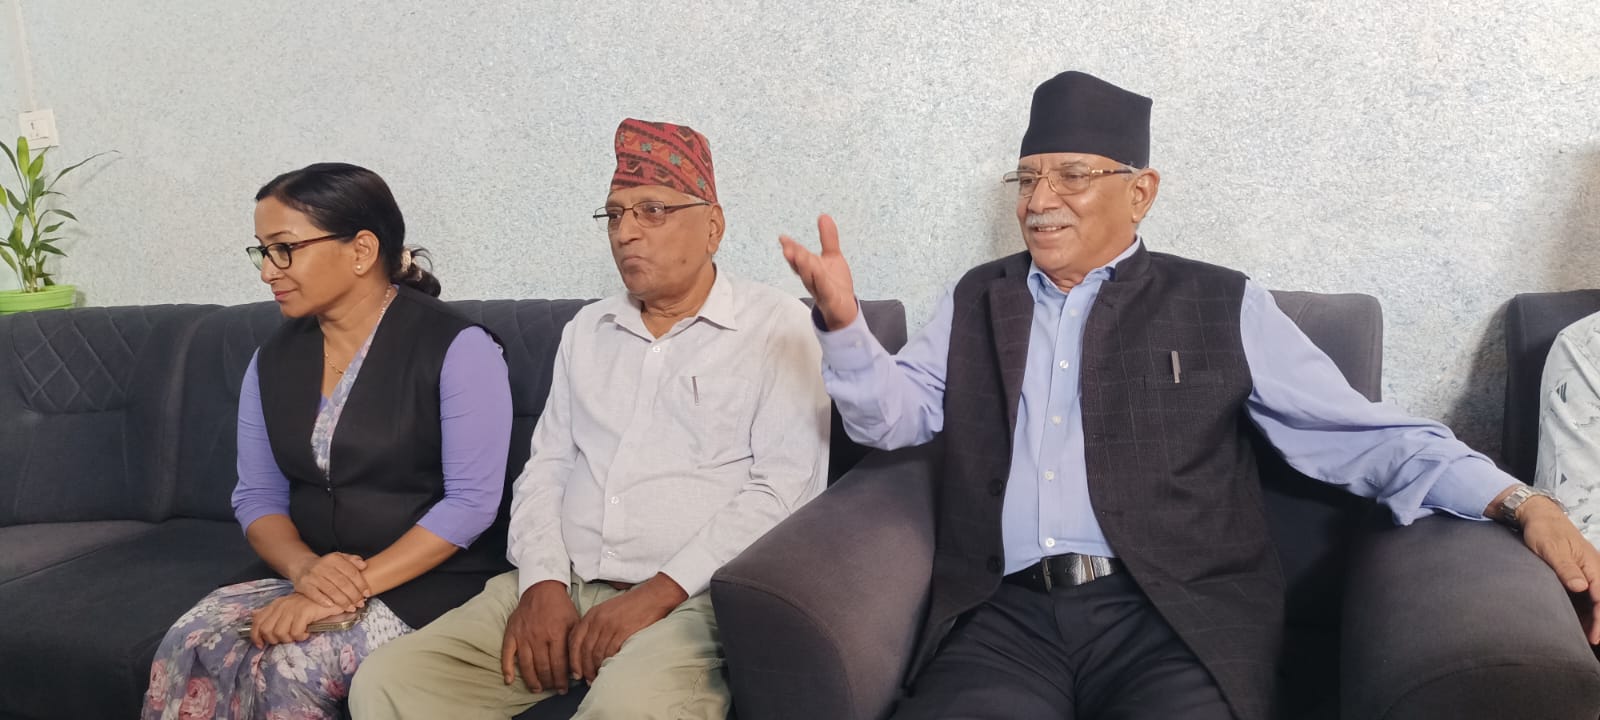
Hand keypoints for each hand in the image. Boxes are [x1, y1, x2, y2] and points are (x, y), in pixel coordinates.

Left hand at [250, 593, 345, 647]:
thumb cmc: (311, 603)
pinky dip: (301, 637)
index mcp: (276, 604)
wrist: (332, 596)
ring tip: (299, 635)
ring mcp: (292, 608)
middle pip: (267, 630)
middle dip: (275, 640)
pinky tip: (307, 633)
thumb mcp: (289, 605)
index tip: (262, 645)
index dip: (256, 636)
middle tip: (287, 639)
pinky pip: (295, 632)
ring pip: (279, 633)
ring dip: (289, 639)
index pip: (257, 621)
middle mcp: (282, 605)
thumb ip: (273, 610)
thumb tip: (254, 615)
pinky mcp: (304, 612)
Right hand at [289, 552, 369, 610]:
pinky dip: (324, 601)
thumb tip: (364, 565)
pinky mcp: (304, 585)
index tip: (367, 593)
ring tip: (351, 607)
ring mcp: (313, 576)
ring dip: (343, 601)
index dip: (361, 584)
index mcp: (334, 558)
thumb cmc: (325, 565)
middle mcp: (323, 566)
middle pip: (343, 583)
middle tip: (360, 603)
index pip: (351, 572)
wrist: (302, 565)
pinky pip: (315, 594)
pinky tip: (332, 606)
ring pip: (331, 590)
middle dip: (354, 595)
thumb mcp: (339, 558)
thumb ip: (352, 560)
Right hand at [501, 580, 579, 693]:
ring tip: (537, 689)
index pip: (558, 665)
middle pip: (543, 668)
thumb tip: (577, 666)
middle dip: (549, 683)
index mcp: (556, 634)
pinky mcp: (511, 634)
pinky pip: (507, 654)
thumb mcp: (574, 622)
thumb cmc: (560, 607)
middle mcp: (538, 637)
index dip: (561, 680)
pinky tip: (509, 680)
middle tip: (552, 690)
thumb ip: (574, 644)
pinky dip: (506, 668)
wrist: (542, 588)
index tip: (564, 688)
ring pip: (526, 665)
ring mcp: (523, 636)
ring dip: (532, 681)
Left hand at [567, 574, 687, 682]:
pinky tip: (610, 669)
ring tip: (598, 678)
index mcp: (592, 615)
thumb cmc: (631, 605)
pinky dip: (608, 663)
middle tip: (587, 680)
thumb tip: (586, 649)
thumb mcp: (606, 610)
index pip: (574, 640)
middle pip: (584, 650)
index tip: (575, 672)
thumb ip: (594, 626)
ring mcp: (610, 625)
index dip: (573, 660)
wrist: (652, 597)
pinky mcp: (623, 631)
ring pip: (596, 653)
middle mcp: (598, 620)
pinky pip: (611, 652)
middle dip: (584, 668)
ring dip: (595, 669)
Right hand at [779, 214, 858, 329]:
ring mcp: (820, 291)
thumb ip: (828, 238)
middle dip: (795, 257)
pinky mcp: (831, 301)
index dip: (791, 248)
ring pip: (811, 279)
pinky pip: (825, 292)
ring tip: (800, 257)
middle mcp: (812, 279)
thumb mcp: (832, 257)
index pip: (798, 257)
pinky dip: (822, 284)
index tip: (783, 238)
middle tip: (789, 248)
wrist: (844, 310)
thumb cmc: (834, 284)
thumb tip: (823, 215)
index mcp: (811, 268)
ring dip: (804, 269)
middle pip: (802, 267)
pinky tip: (820, 274)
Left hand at [1518, 497, 1599, 643]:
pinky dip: (1582, 609)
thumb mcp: (1552, 549)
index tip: (1594, 636)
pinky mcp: (1576, 574)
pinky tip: (1576, 622)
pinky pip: (1584, 595)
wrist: (1538, 517)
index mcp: (1593, 565)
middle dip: (1598, 622)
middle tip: (1591, 641)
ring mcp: (1586, 573)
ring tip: (1584, 637)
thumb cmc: (1545, 531)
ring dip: (1590, 617)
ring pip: (1593, 600)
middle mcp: (1593, 570)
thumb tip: (1581, 587)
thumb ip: (1566, 568)